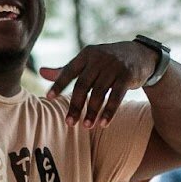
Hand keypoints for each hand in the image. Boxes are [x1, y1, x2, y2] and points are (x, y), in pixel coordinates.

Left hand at [40, 40, 159, 128]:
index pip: (69, 71)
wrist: (139, 55)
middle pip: (83, 85)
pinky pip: (116, 97)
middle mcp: (99, 59)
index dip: (59, 84)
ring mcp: (114, 66)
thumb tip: (41, 72)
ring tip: (86, 126)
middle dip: (75, 105)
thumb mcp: (87, 62)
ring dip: (92, 111)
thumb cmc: (106, 61)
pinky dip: (109, 111)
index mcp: (86, 55)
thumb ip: (65, 70)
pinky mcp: (127, 76)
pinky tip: (103, 124)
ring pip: (100, 93)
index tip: (49, 98)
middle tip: (69, 123)